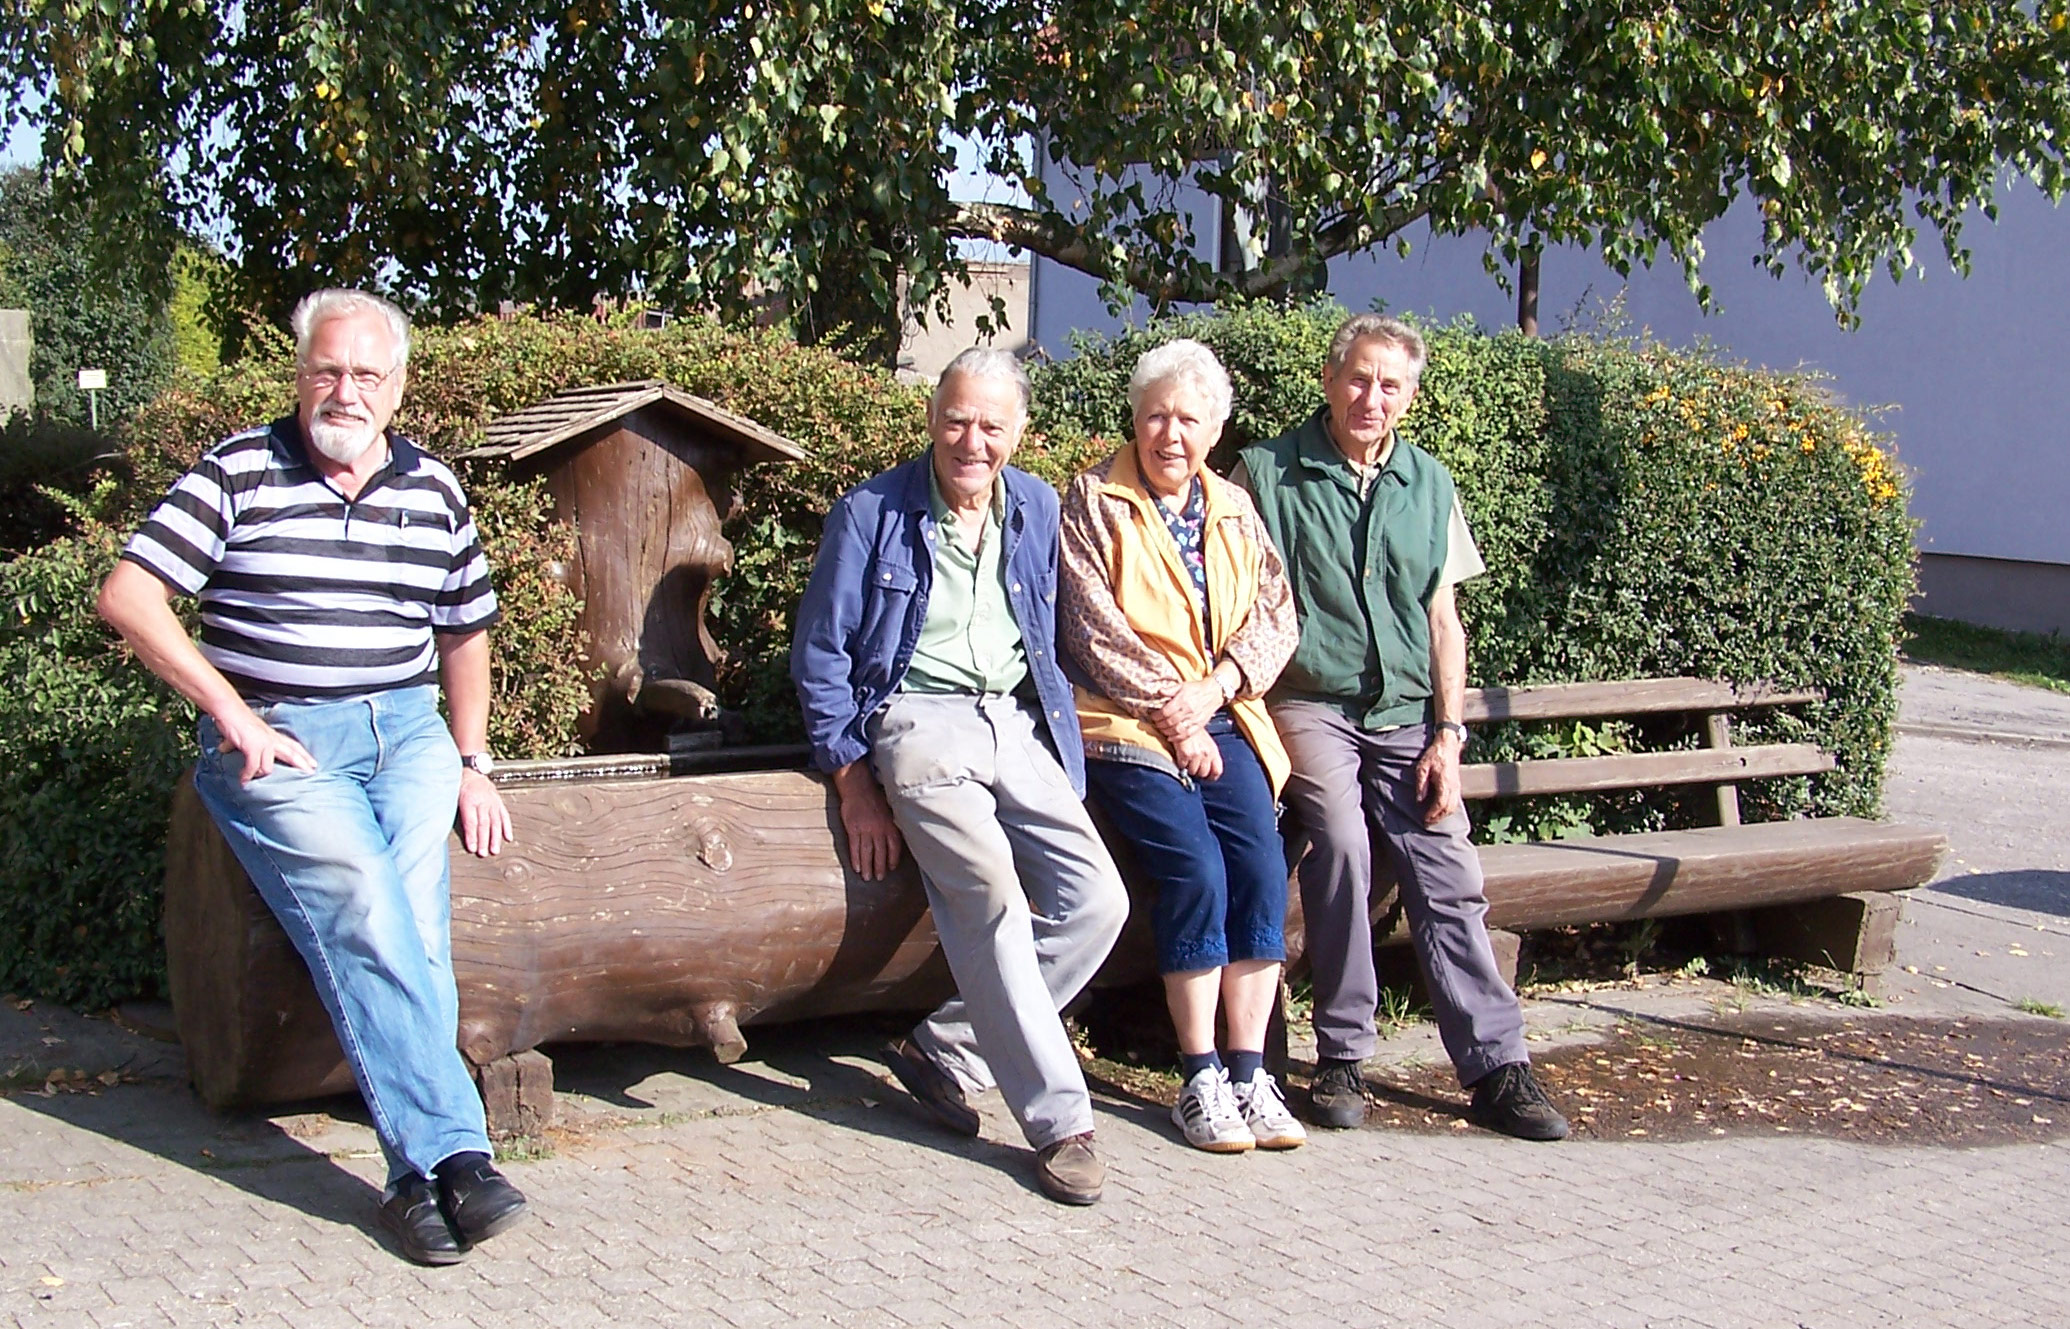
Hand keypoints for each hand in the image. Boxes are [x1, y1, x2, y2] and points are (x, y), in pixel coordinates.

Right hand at [212, 703, 317, 784]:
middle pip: (291, 753)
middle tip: (309, 774)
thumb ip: (242, 742)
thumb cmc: (236, 719)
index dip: (304, 755)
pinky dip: (248, 775)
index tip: (313, 764)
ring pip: (269, 766)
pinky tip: (244, 780)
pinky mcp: (253, 746)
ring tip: (254, 780)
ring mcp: (263, 742)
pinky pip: (253, 766)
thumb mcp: (247, 732)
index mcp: (272, 735)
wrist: (229, 709)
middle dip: (301, 764)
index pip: (293, 745)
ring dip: (261, 775)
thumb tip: (226, 748)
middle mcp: (271, 738)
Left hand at [457, 769, 513, 856]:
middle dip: (484, 840)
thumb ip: (453, 812)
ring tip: (495, 850)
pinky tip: (508, 838)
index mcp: (469, 800)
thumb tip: (443, 829)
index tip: (472, 848)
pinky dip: (507, 827)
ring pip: (496, 822)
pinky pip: (504, 816)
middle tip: (483, 853)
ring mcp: (493, 802)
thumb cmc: (459, 785)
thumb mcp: (452, 796)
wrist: (472, 770)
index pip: (471, 822)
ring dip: (496, 838)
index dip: (472, 836)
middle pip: (484, 824)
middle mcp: (483, 801)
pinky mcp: (499, 802)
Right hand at [833, 761, 903, 880]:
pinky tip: (856, 867)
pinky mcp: (853, 829)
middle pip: (880, 853)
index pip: (894, 846)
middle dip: (880, 867)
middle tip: (879, 878)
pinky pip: (855, 847)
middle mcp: (879, 829)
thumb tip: (895, 837)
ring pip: (867, 853)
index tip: (891, 867)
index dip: (893, 859)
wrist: (858, 787)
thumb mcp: (889, 809)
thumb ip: (892, 824)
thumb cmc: (874, 797)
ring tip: (867, 877)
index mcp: (890, 824)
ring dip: (868, 866)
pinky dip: (855, 859)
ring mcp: (865, 830)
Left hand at [1154, 677, 1225, 744]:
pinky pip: (1186, 735)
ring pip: (1177, 730)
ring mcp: (1194, 719)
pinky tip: (1170, 737)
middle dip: (1160, 724)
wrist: (1213, 693)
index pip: (1165, 712)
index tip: (1153, 716)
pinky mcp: (1199, 725)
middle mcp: (1188, 711)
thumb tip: (1159, 691)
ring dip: (1166, 732)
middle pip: (1169, 722)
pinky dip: (1177, 738)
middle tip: (1156, 724)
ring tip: (1162, 730)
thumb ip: (1169, 690)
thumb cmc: (1196, 689)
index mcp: (1182, 700)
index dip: (1157, 716)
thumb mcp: (1182, 686)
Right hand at [1171, 726, 1223, 781]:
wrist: (1183, 721)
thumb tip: (1207, 767)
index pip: (1217, 770)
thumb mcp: (1206, 741)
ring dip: (1188, 768)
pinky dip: (1180, 764)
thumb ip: (1208, 754)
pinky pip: (1182, 766)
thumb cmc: (1194, 731)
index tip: (1207, 777)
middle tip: (1193, 766)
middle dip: (1198, 772)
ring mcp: (1196, 755)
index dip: (1211, 776)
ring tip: (1186, 761)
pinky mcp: (1186, 754)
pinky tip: (1180, 757)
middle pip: (1203, 773)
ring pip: (1192, 771)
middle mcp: (1207, 754)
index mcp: (1214, 750)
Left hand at [1413, 731, 1464, 826]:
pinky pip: (1455, 802)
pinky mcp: (1457, 785)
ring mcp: (1457, 786)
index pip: (1440, 804)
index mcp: (1445, 783)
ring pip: (1453, 807)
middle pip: (1448, 808)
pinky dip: (1448, 809)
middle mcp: (1453, 787)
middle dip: (1438, 818)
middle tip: (1428, 823)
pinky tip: (1441, 811)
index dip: (1433, 814)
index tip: (1425, 819)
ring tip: (1433, 819)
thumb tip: (1419, 799)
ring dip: (1444, 815)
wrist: (1448, 745)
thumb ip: (1421, 784)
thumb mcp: (1422, 767)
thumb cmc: (1434, 755)